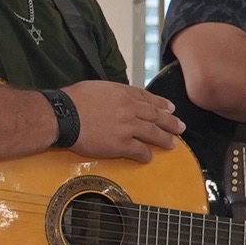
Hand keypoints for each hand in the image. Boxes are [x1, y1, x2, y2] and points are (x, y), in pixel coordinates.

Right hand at [65, 80, 183, 162]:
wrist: (64, 115)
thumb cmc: (74, 99)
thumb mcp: (98, 87)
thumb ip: (113, 92)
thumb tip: (118, 97)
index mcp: (124, 93)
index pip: (148, 98)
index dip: (161, 104)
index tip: (170, 108)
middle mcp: (130, 109)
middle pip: (156, 116)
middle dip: (170, 122)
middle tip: (180, 128)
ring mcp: (127, 127)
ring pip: (153, 133)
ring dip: (165, 139)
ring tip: (173, 144)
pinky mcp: (121, 144)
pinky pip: (139, 150)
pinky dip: (146, 154)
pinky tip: (149, 157)